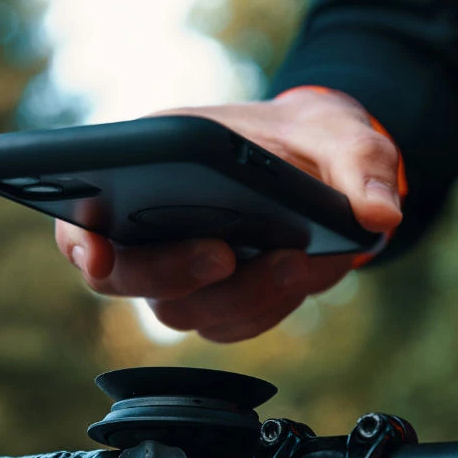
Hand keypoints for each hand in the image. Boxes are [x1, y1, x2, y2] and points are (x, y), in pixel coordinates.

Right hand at [55, 88, 401, 341]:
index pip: (86, 221)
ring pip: (186, 311)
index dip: (79, 244)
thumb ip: (360, 163)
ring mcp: (187, 272)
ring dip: (235, 295)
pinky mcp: (223, 299)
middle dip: (172, 273)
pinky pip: (231, 324)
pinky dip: (264, 308)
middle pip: (129, 279)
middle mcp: (156, 233)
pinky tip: (298, 273)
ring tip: (292, 259)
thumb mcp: (340, 132)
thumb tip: (378, 216)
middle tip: (222, 253)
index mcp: (149, 174)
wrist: (330, 170)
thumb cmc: (310, 140)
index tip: (96, 254)